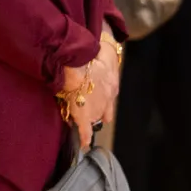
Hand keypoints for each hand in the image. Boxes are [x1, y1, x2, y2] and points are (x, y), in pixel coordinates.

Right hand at [58, 35, 119, 149]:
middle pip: (104, 109)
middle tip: (98, 119)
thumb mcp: (102, 54)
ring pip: (93, 117)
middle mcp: (107, 98)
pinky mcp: (84, 115)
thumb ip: (102, 56)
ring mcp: (95, 107)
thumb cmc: (89, 56)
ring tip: (81, 124)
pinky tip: (84, 144)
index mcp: (111, 84)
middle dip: (100, 113)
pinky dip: (85, 137)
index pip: (109, 97)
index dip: (106, 102)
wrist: (79, 65)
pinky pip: (85, 130)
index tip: (105, 108)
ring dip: (88, 120)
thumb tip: (101, 45)